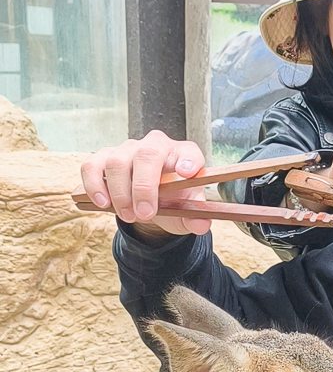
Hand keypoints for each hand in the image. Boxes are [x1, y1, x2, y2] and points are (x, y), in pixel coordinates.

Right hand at [80, 130, 210, 237]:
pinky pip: (92, 166)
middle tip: (144, 214)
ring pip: (117, 162)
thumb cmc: (173, 200)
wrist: (153, 202)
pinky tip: (102, 203)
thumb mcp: (187, 213)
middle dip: (143, 187)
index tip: (187, 173)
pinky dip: (94, 185)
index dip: (188, 160)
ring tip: (128, 216)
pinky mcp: (105, 158)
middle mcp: (155, 146)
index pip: (189, 152)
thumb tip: (201, 225)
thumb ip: (196, 219)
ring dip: (120, 193)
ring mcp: (128, 149)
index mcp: (183, 155)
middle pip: (146, 155)